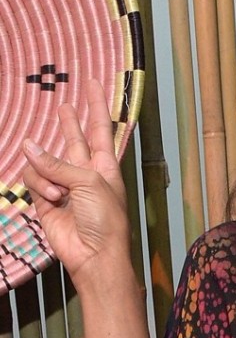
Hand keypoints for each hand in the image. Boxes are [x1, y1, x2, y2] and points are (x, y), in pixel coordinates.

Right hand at [21, 80, 130, 285]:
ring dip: (48, 174)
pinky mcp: (45, 199)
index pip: (101, 129)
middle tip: (64, 104)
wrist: (94, 253)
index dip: (97, 106)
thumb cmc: (105, 219)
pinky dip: (40, 187)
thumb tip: (28, 147)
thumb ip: (59, 164)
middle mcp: (85, 172)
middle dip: (69, 123)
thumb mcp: (89, 183)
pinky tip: (52, 199)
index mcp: (106, 166)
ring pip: (44, 162)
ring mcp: (64, 185)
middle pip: (74, 139)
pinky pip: (33, 180)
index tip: (96, 84)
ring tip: (60, 194)